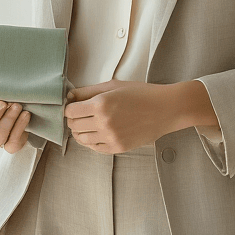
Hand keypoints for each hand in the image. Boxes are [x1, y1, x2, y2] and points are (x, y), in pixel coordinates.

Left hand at [64, 80, 183, 152]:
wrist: (165, 109)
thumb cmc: (141, 94)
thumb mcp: (113, 86)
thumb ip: (88, 91)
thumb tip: (69, 97)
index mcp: (100, 104)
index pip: (70, 112)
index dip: (70, 108)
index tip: (74, 106)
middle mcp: (103, 122)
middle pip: (73, 125)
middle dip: (74, 119)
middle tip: (81, 115)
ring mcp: (111, 137)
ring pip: (81, 139)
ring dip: (81, 131)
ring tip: (89, 124)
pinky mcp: (118, 147)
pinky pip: (95, 148)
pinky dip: (92, 141)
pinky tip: (98, 133)